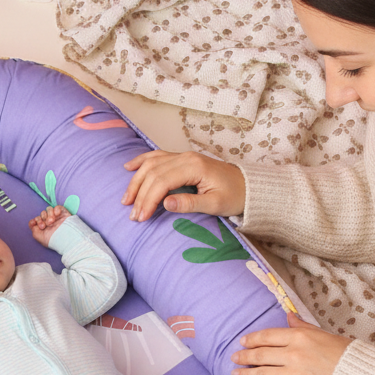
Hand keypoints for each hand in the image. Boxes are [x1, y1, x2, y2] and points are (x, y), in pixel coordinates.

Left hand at [29, 205, 69, 246]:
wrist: (64, 239)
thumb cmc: (52, 239)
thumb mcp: (38, 236)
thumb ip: (33, 228)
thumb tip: (32, 222)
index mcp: (44, 227)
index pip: (37, 219)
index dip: (36, 220)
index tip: (37, 224)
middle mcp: (50, 222)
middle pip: (42, 213)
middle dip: (42, 218)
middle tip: (45, 225)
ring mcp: (57, 217)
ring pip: (49, 209)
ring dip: (49, 214)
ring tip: (51, 221)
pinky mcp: (63, 214)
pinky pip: (58, 207)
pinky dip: (56, 209)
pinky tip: (57, 215)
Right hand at [122, 150, 245, 222]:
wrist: (248, 186)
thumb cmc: (235, 196)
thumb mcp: (215, 205)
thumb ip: (190, 204)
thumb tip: (165, 203)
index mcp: (194, 167)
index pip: (162, 182)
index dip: (148, 200)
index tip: (141, 217)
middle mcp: (186, 157)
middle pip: (153, 173)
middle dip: (139, 194)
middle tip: (132, 215)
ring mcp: (183, 156)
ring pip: (151, 164)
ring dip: (136, 181)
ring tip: (126, 199)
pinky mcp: (182, 159)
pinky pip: (157, 157)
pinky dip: (141, 162)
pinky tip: (129, 168)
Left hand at [231, 314, 351, 374]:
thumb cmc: (346, 354)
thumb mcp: (324, 334)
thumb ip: (302, 327)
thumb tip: (288, 316)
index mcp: (300, 337)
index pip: (267, 336)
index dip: (252, 340)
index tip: (242, 342)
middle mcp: (293, 354)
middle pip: (260, 355)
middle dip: (244, 357)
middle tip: (234, 358)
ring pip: (261, 374)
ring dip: (245, 374)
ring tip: (236, 374)